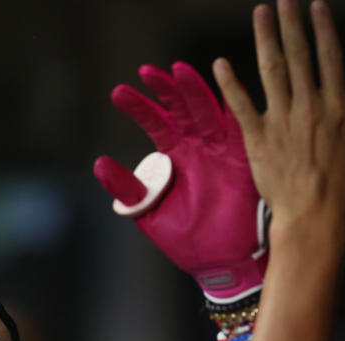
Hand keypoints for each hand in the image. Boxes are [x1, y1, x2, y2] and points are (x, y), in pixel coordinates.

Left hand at [94, 62, 268, 302]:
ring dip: (194, 91)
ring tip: (178, 71)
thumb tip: (100, 163)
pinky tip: (227, 85)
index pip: (155, 123)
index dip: (138, 107)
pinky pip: (242, 128)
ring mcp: (222, 150)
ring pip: (208, 111)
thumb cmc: (188, 243)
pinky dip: (236, 107)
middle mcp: (198, 148)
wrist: (223, 265)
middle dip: (166, 89)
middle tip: (147, 71)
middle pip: (181, 109)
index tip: (118, 93)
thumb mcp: (150, 215)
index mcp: (175, 157)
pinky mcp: (245, 160)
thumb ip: (129, 190)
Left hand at [212, 0, 344, 233]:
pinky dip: (230, 83)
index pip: (330, 57)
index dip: (323, 29)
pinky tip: (221, 63)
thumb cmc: (342, 187)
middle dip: (292, 24)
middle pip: (299, 55)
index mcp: (337, 106)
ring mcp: (281, 120)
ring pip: (272, 70)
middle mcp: (309, 106)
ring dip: (265, 38)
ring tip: (261, 13)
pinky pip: (242, 104)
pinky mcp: (258, 137)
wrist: (314, 216)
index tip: (316, 6)